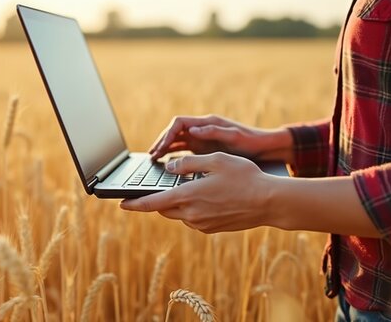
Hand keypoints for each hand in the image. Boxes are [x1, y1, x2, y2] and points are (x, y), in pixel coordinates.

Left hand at [120, 152, 274, 233]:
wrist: (269, 202)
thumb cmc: (244, 177)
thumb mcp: (215, 160)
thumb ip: (189, 163)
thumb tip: (170, 167)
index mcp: (188, 197)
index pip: (152, 203)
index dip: (134, 204)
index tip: (121, 204)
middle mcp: (192, 214)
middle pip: (164, 209)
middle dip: (158, 200)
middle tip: (158, 189)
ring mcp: (202, 224)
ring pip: (179, 214)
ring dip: (177, 203)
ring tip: (191, 188)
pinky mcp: (212, 229)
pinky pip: (193, 219)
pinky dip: (192, 209)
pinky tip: (207, 197)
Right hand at [147, 115, 291, 162]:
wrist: (266, 149)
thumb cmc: (252, 141)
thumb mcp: (234, 137)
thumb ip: (213, 132)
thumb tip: (193, 129)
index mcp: (207, 123)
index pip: (179, 123)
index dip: (167, 134)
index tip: (160, 147)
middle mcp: (202, 129)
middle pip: (175, 133)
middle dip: (161, 142)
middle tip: (151, 156)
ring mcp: (203, 139)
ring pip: (177, 142)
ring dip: (165, 150)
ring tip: (154, 160)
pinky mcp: (205, 150)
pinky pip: (185, 151)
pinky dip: (175, 156)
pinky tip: (168, 165)